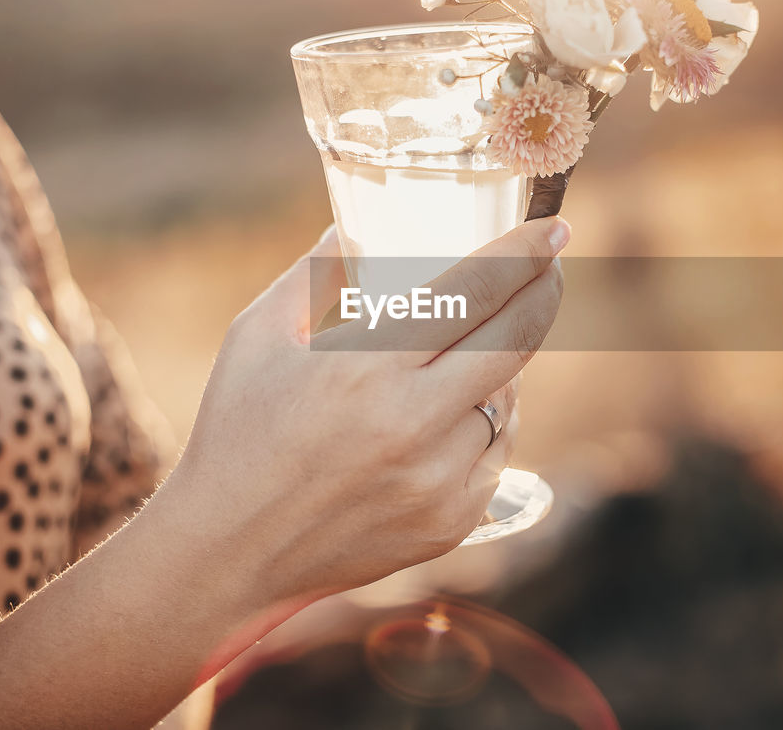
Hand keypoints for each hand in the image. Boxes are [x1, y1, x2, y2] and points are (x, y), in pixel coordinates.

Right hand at [169, 216, 568, 602]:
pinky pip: (497, 455)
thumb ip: (313, 275)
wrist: (228, 552)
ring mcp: (439, 482)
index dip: (523, 254)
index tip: (554, 230)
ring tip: (477, 347)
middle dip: (543, 291)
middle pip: (516, 340)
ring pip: (508, 401)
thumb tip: (356, 229)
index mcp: (366, 369)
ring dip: (503, 366)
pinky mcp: (450, 524)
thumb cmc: (236, 434)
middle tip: (550, 267)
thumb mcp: (256, 337)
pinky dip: (491, 423)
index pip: (474, 293)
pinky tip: (462, 411)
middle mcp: (414, 426)